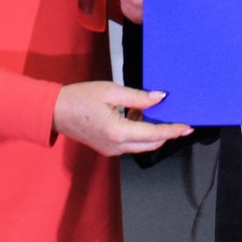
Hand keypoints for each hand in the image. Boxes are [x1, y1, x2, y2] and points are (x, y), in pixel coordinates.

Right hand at [53, 82, 192, 156]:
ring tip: (152, 111)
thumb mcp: (111, 91)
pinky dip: (139, 132)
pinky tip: (137, 115)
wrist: (55, 111)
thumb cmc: (79, 98)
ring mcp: (111, 150)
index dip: (173, 130)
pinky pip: (130, 143)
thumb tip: (159, 98)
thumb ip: (138, 97)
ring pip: (141, 145)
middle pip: (151, 143)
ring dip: (152, 131)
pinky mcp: (107, 148)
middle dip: (166, 133)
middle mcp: (117, 146)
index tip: (187, 127)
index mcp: (119, 132)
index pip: (154, 133)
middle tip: (177, 120)